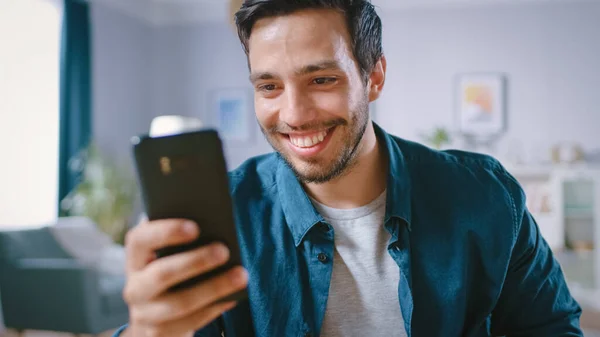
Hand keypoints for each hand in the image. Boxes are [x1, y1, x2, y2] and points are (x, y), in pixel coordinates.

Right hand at [121, 219, 247, 336]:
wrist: (155, 320)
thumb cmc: (172, 276)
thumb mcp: (169, 259)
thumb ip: (185, 245)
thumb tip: (217, 236)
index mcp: (136, 259)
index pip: (140, 240)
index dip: (166, 232)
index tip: (195, 227)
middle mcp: (135, 287)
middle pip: (162, 273)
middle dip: (196, 261)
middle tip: (224, 250)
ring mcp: (145, 314)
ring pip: (181, 302)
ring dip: (214, 288)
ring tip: (241, 275)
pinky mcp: (159, 334)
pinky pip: (191, 321)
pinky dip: (215, 308)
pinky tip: (233, 297)